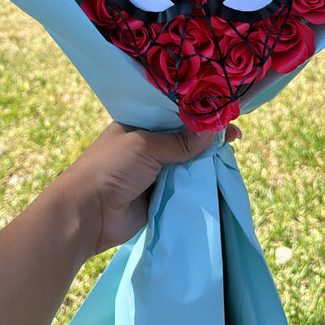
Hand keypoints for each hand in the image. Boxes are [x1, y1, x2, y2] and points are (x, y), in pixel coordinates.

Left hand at [61, 121, 241, 257]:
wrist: (89, 214)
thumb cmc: (110, 168)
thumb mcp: (145, 146)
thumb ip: (179, 141)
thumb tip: (213, 130)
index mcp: (139, 123)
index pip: (173, 113)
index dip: (197, 111)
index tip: (223, 110)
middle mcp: (149, 144)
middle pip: (184, 137)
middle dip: (207, 135)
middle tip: (235, 133)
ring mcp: (156, 171)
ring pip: (188, 161)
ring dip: (207, 158)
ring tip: (234, 149)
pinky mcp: (162, 194)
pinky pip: (187, 185)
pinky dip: (202, 181)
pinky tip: (222, 173)